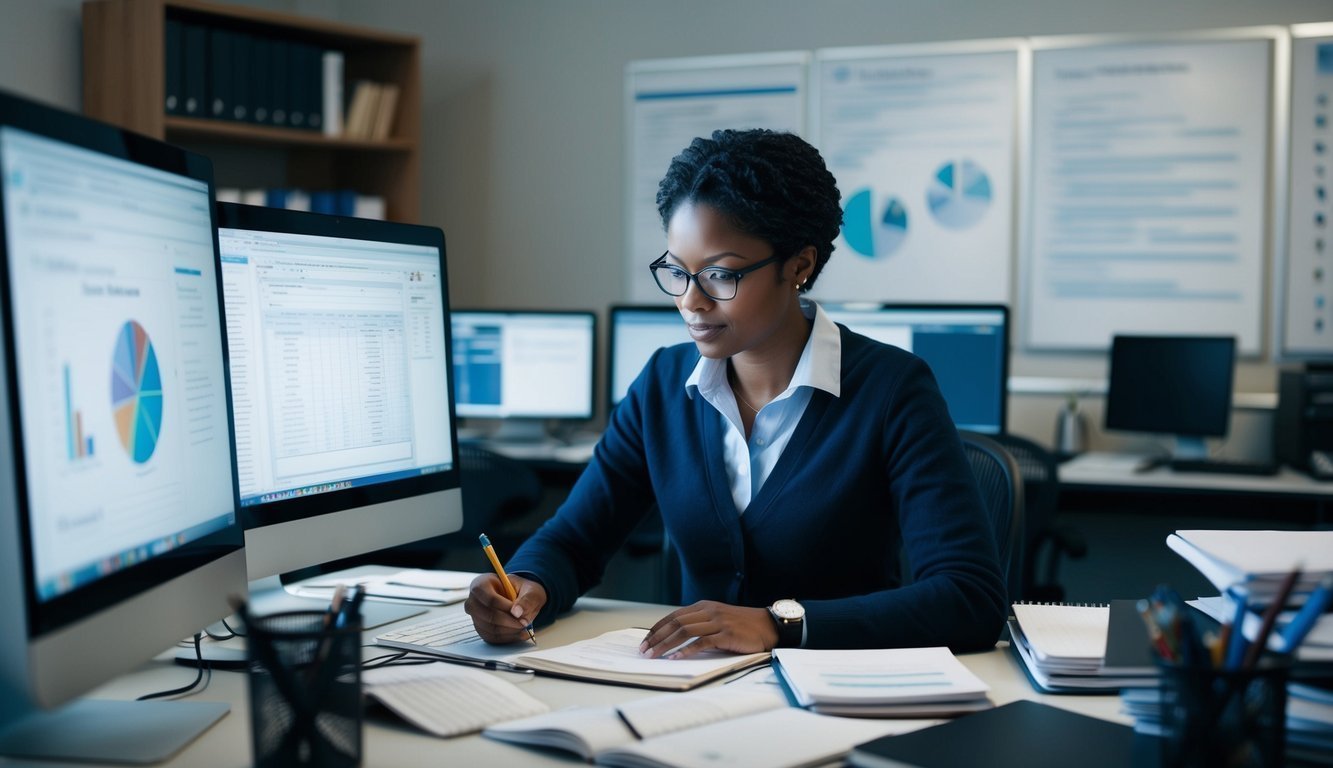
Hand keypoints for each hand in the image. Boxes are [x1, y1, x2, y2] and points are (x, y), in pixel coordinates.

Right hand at [464, 572, 545, 643]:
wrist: (520, 598)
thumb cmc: (523, 591)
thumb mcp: (530, 590)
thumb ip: (527, 599)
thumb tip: (518, 613)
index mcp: (482, 583)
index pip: (490, 599)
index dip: (506, 608)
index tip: (520, 614)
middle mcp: (474, 600)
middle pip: (489, 616)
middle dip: (510, 622)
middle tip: (525, 623)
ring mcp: (475, 616)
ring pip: (491, 629)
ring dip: (510, 631)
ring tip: (524, 628)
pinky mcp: (480, 629)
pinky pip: (492, 637)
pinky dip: (507, 638)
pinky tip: (520, 634)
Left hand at [638, 600, 777, 658]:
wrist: (767, 626)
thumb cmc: (742, 625)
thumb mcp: (717, 619)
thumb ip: (699, 624)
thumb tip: (675, 639)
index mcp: (703, 606)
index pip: (673, 616)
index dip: (657, 629)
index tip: (645, 641)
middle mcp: (708, 611)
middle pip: (675, 623)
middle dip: (656, 637)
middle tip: (644, 650)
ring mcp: (717, 622)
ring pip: (685, 631)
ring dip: (666, 644)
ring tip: (655, 655)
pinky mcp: (726, 634)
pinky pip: (702, 642)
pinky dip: (687, 650)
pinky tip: (677, 657)